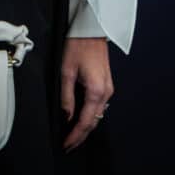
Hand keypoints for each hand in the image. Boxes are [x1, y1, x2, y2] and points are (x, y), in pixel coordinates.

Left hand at [60, 37, 113, 152]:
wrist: (91, 29)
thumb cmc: (78, 45)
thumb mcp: (66, 71)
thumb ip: (66, 97)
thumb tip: (66, 116)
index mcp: (96, 91)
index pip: (85, 122)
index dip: (75, 136)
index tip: (66, 145)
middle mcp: (106, 92)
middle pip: (93, 121)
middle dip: (81, 135)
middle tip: (68, 145)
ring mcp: (108, 88)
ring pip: (97, 114)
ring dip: (86, 126)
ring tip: (72, 134)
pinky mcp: (106, 83)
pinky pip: (99, 105)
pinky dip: (90, 114)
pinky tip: (81, 117)